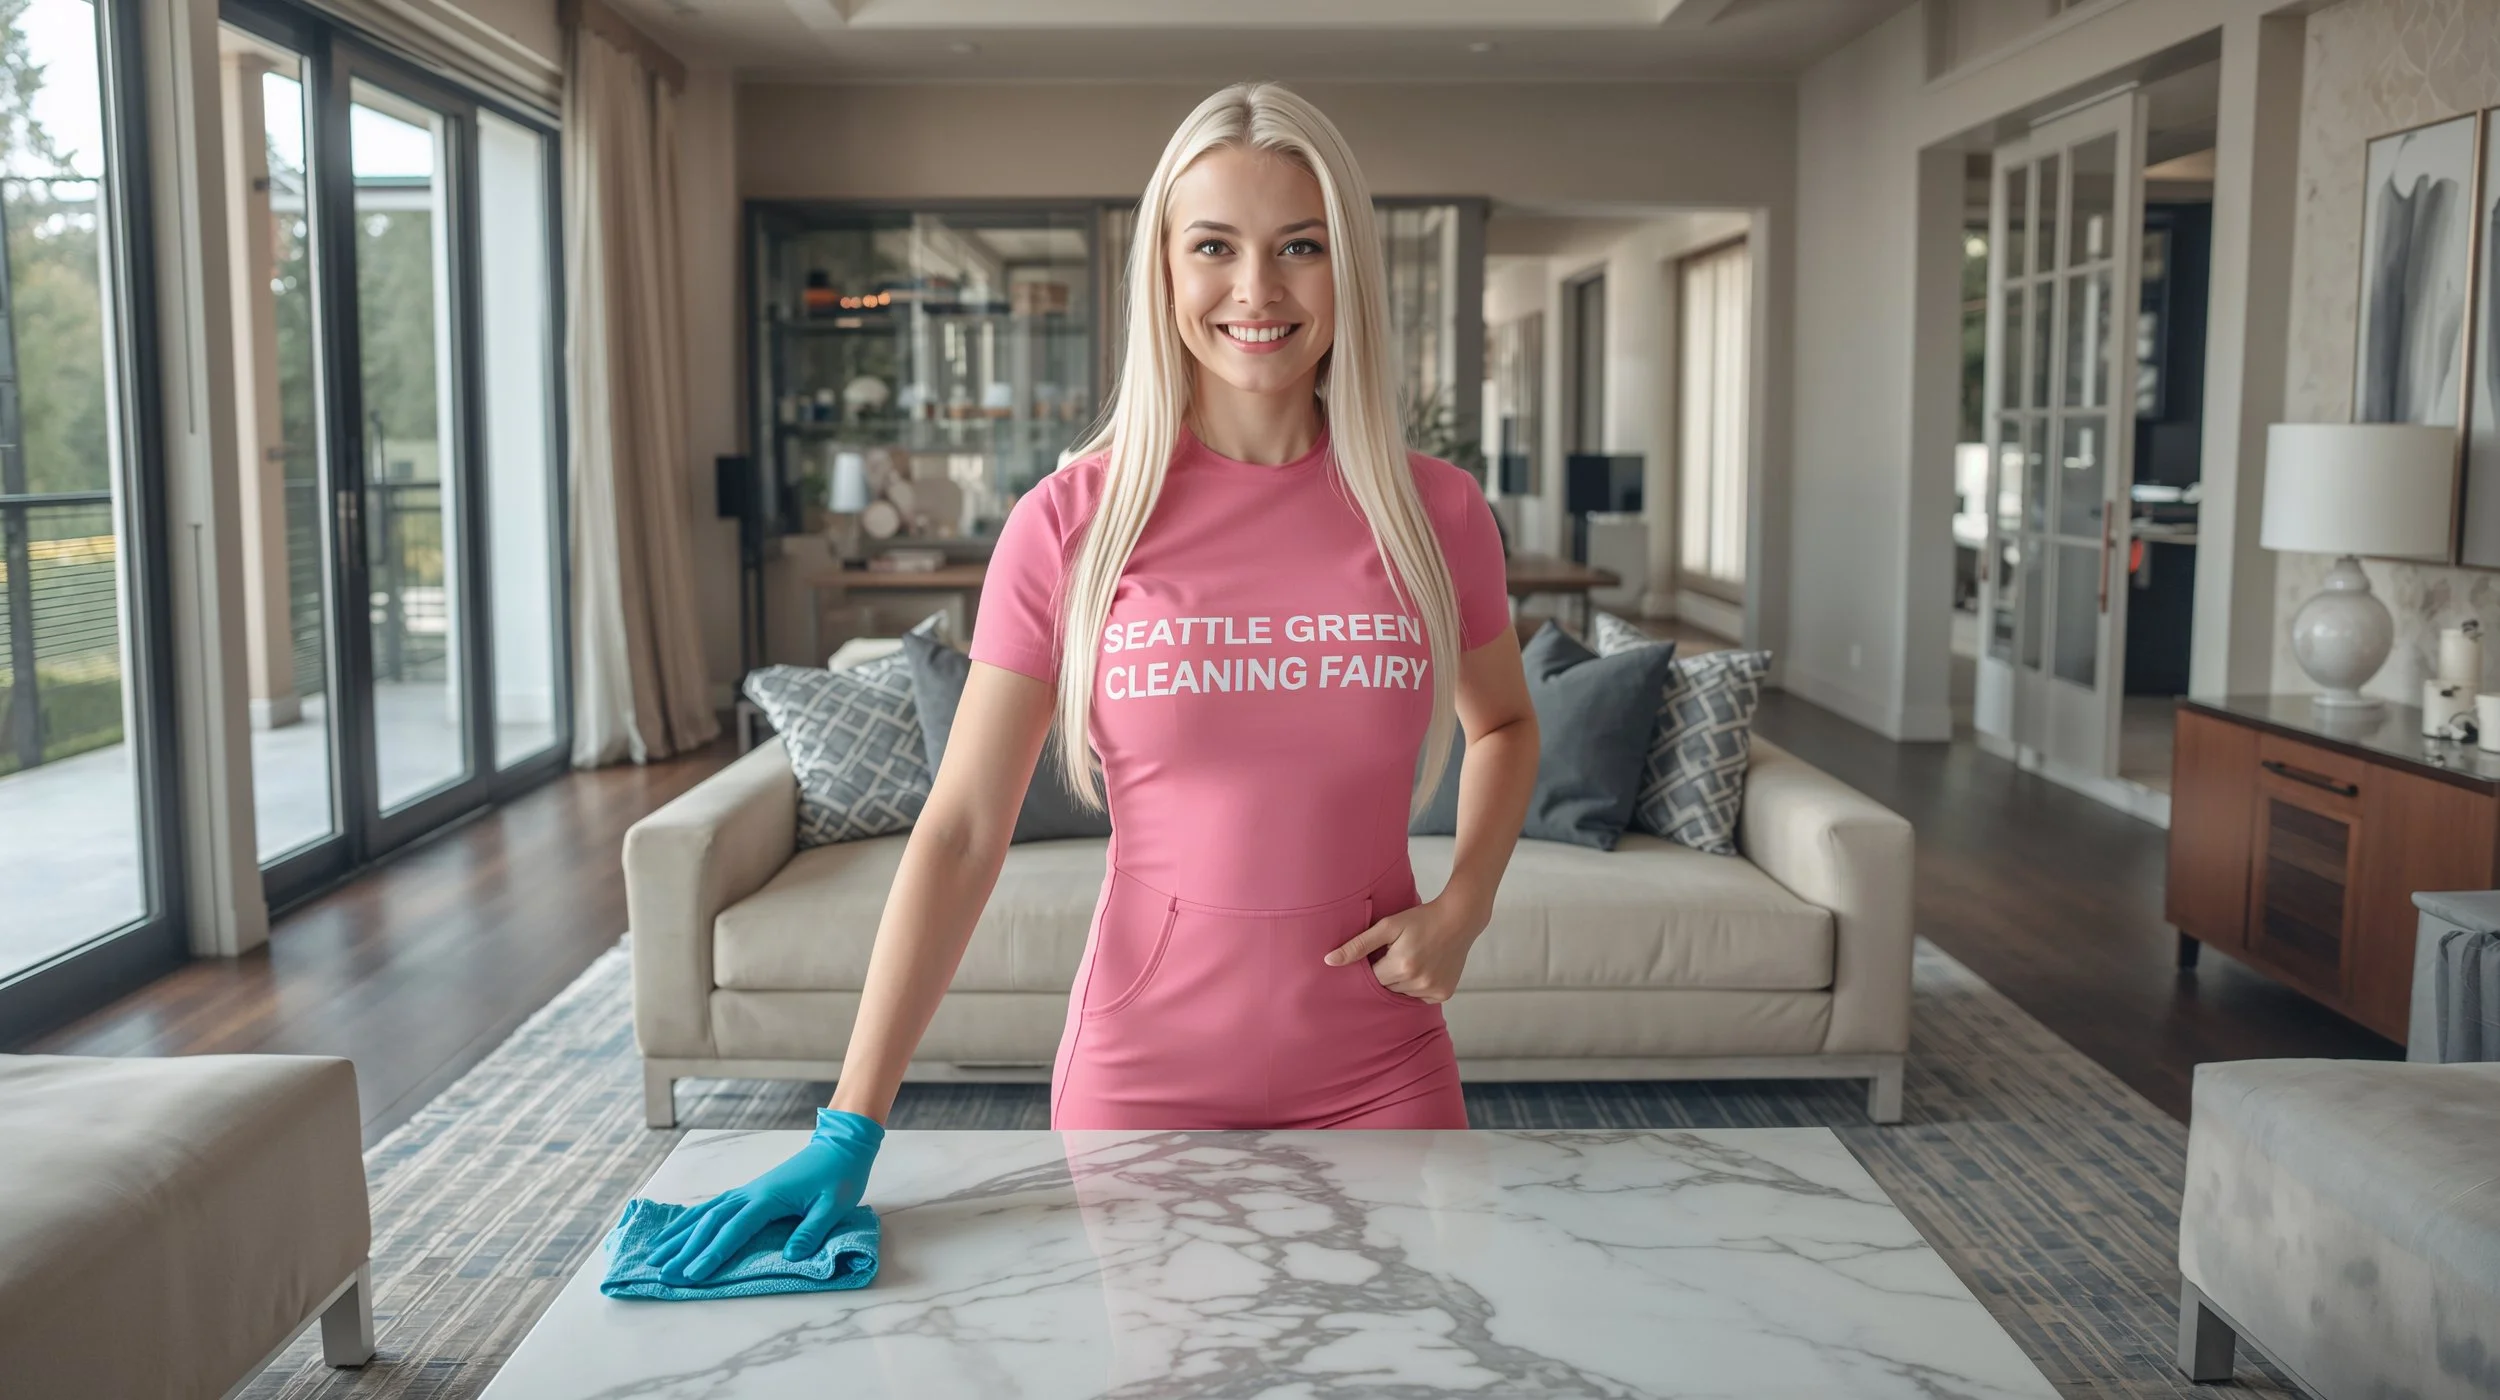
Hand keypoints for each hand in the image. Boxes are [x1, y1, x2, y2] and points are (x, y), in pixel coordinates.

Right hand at [650, 1107, 883, 1282]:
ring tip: (656, 1254)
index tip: (692, 1275)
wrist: (840, 1146)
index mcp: (768, 1199)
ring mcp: (746, 1191)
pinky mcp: (749, 1192)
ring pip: (705, 1214)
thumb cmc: (839, 1176)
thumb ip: (812, 1231)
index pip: (734, 1230)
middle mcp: (749, 1194)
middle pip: (710, 1224)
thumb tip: (792, 1257)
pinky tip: (678, 1230)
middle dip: (685, 1250)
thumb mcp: (834, 1206)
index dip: (713, 1253)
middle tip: (662, 1273)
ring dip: (680, 1235)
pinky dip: (692, 1219)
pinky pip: (713, 1207)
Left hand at [1323, 895, 1484, 1002]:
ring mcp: (1433, 990)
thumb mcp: (1388, 926)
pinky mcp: (1443, 994)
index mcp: (1402, 965)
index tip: (1379, 954)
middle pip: (1386, 988)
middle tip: (1396, 953)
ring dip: (1401, 980)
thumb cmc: (1421, 918)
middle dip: (1386, 973)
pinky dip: (1417, 986)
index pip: (1371, 979)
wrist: (1459, 919)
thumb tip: (1329, 961)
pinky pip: (1420, 997)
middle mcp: (1418, 981)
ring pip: (1402, 993)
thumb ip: (1358, 945)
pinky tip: (1424, 967)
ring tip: (1412, 958)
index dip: (1372, 966)